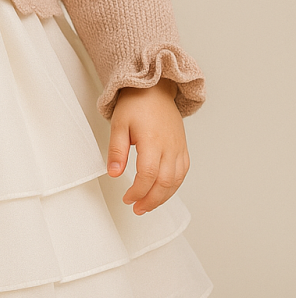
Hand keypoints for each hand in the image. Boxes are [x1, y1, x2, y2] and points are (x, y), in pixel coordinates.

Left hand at [106, 79, 189, 214]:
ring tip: (147, 205)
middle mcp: (169, 146)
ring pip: (176, 180)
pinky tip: (162, 192)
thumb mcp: (118, 125)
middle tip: (137, 208)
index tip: (127, 198)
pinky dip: (174, 186)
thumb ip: (117, 151)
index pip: (148, 175)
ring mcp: (178, 147)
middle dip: (151, 200)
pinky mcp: (182, 147)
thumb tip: (114, 174)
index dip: (138, 191)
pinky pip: (183, 172)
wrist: (154, 89)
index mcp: (152, 141)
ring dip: (163, 197)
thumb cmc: (135, 104)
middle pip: (165, 182)